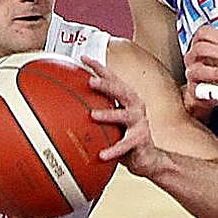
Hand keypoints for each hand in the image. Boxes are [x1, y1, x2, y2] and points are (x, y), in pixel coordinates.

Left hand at [82, 57, 166, 178]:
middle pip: (121, 91)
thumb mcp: (112, 123)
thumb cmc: (127, 137)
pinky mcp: (140, 140)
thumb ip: (98, 112)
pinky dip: (113, 150)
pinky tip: (102, 155)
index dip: (99, 68)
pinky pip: (124, 145)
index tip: (83, 58)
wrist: (148, 158)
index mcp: (127, 99)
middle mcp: (136, 107)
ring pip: (124, 115)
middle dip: (106, 84)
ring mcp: (140, 123)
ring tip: (93, 115)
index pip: (113, 79)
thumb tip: (68, 107)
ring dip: (109, 114)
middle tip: (90, 81)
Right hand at [183, 25, 217, 121]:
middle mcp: (192, 57)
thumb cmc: (215, 68)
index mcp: (199, 44)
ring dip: (217, 72)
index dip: (215, 35)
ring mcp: (192, 74)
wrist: (203, 94)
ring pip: (199, 70)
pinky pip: (207, 92)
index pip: (202, 33)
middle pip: (200, 48)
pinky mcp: (196, 91)